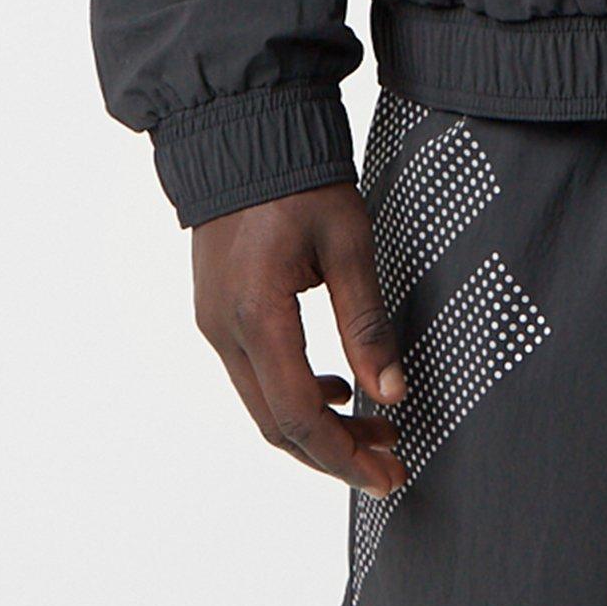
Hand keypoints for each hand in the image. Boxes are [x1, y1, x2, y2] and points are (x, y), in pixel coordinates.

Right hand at [191, 180, 409, 494]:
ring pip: (263, 405)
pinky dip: (295, 395)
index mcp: (256, 315)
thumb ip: (367, 322)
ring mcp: (214, 324)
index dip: (343, 454)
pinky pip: (254, 376)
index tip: (387, 472)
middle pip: (277, 424)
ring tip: (376, 428)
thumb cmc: (298, 178)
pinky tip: (336, 386)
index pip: (298, 414)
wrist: (242, 132)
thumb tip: (392, 393)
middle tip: (390, 463)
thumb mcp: (348, 242)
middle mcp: (224, 330)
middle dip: (335, 453)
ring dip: (317, 426)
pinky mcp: (218, 313)